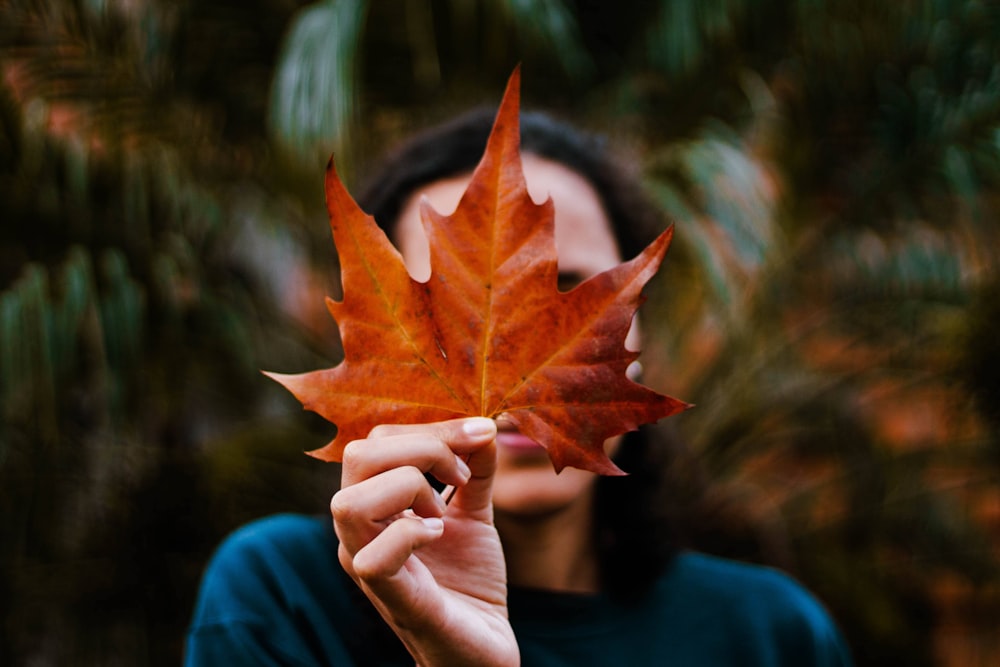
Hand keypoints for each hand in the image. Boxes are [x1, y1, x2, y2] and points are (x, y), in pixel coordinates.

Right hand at [331, 417, 518, 666]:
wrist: (484, 648)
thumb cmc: (470, 582)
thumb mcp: (475, 514)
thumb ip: (477, 471)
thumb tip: (484, 425)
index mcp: (374, 506)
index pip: (377, 440)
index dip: (432, 428)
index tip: (480, 437)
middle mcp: (359, 533)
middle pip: (358, 456)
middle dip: (424, 447)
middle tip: (461, 475)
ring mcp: (369, 567)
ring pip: (350, 502)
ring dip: (410, 490)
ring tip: (442, 510)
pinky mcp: (392, 599)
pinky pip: (373, 558)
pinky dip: (410, 533)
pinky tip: (439, 534)